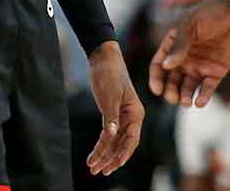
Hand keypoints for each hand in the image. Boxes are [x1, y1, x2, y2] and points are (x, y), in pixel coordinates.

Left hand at [86, 41, 142, 175]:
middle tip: (99, 171)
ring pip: (115, 143)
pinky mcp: (112, 115)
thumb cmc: (109, 73)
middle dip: (111, 159)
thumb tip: (111, 135)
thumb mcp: (109, 95)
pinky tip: (94, 155)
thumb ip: (110, 116)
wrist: (103, 58)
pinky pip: (108, 135)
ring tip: (93, 168)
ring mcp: (122, 118)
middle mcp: (131, 118)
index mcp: (136, 113)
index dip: (122, 154)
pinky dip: (101, 145)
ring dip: (104, 155)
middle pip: (123, 145)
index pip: (131, 140)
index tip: (113, 166)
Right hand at [149, 0, 229, 106]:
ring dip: (185, 96)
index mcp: (175, 45)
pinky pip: (208, 87)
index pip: (159, 64)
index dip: (156, 78)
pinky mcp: (218, 71)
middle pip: (172, 79)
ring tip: (186, 102)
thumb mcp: (190, 26)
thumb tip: (166, 66)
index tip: (157, 90)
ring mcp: (201, 65)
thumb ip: (179, 46)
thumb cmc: (211, 13)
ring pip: (188, 87)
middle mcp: (186, 57)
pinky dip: (204, 96)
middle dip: (170, 91)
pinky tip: (200, 102)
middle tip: (173, 98)